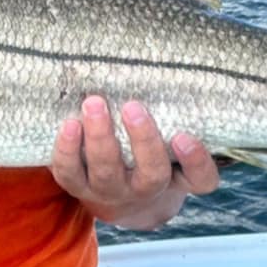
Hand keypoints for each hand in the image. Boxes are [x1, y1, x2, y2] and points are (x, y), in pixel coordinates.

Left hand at [51, 97, 219, 229]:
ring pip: (106, 174)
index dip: (195, 160)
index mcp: (176, 179)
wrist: (119, 198)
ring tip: (94, 104)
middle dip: (143, 140)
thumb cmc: (151, 156)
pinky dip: (66, 151)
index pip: (200, 179)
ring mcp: (110, 192)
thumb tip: (166, 68)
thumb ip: (176, 117)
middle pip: (152, 175)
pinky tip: (69, 124)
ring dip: (100, 139)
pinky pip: (70, 175)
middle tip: (133, 106)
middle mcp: (145, 190)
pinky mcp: (79, 188)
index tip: (183, 136)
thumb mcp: (170, 144)